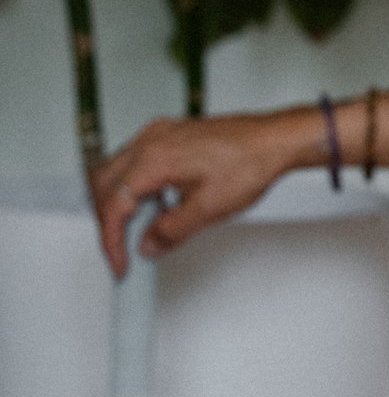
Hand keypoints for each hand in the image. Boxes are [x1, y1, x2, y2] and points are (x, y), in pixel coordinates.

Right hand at [88, 113, 302, 276]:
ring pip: (114, 171)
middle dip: (108, 222)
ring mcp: (156, 135)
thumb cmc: (251, 163)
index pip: (114, 204)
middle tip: (122, 251)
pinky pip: (134, 161)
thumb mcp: (211, 208)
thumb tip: (148, 246)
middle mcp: (148, 141)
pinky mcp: (167, 135)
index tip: (120, 262)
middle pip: (104, 185)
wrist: (275, 140)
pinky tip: (153, 205)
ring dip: (118, 203)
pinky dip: (133, 187)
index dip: (112, 239)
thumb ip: (172, 230)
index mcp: (153, 158)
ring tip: (136, 232)